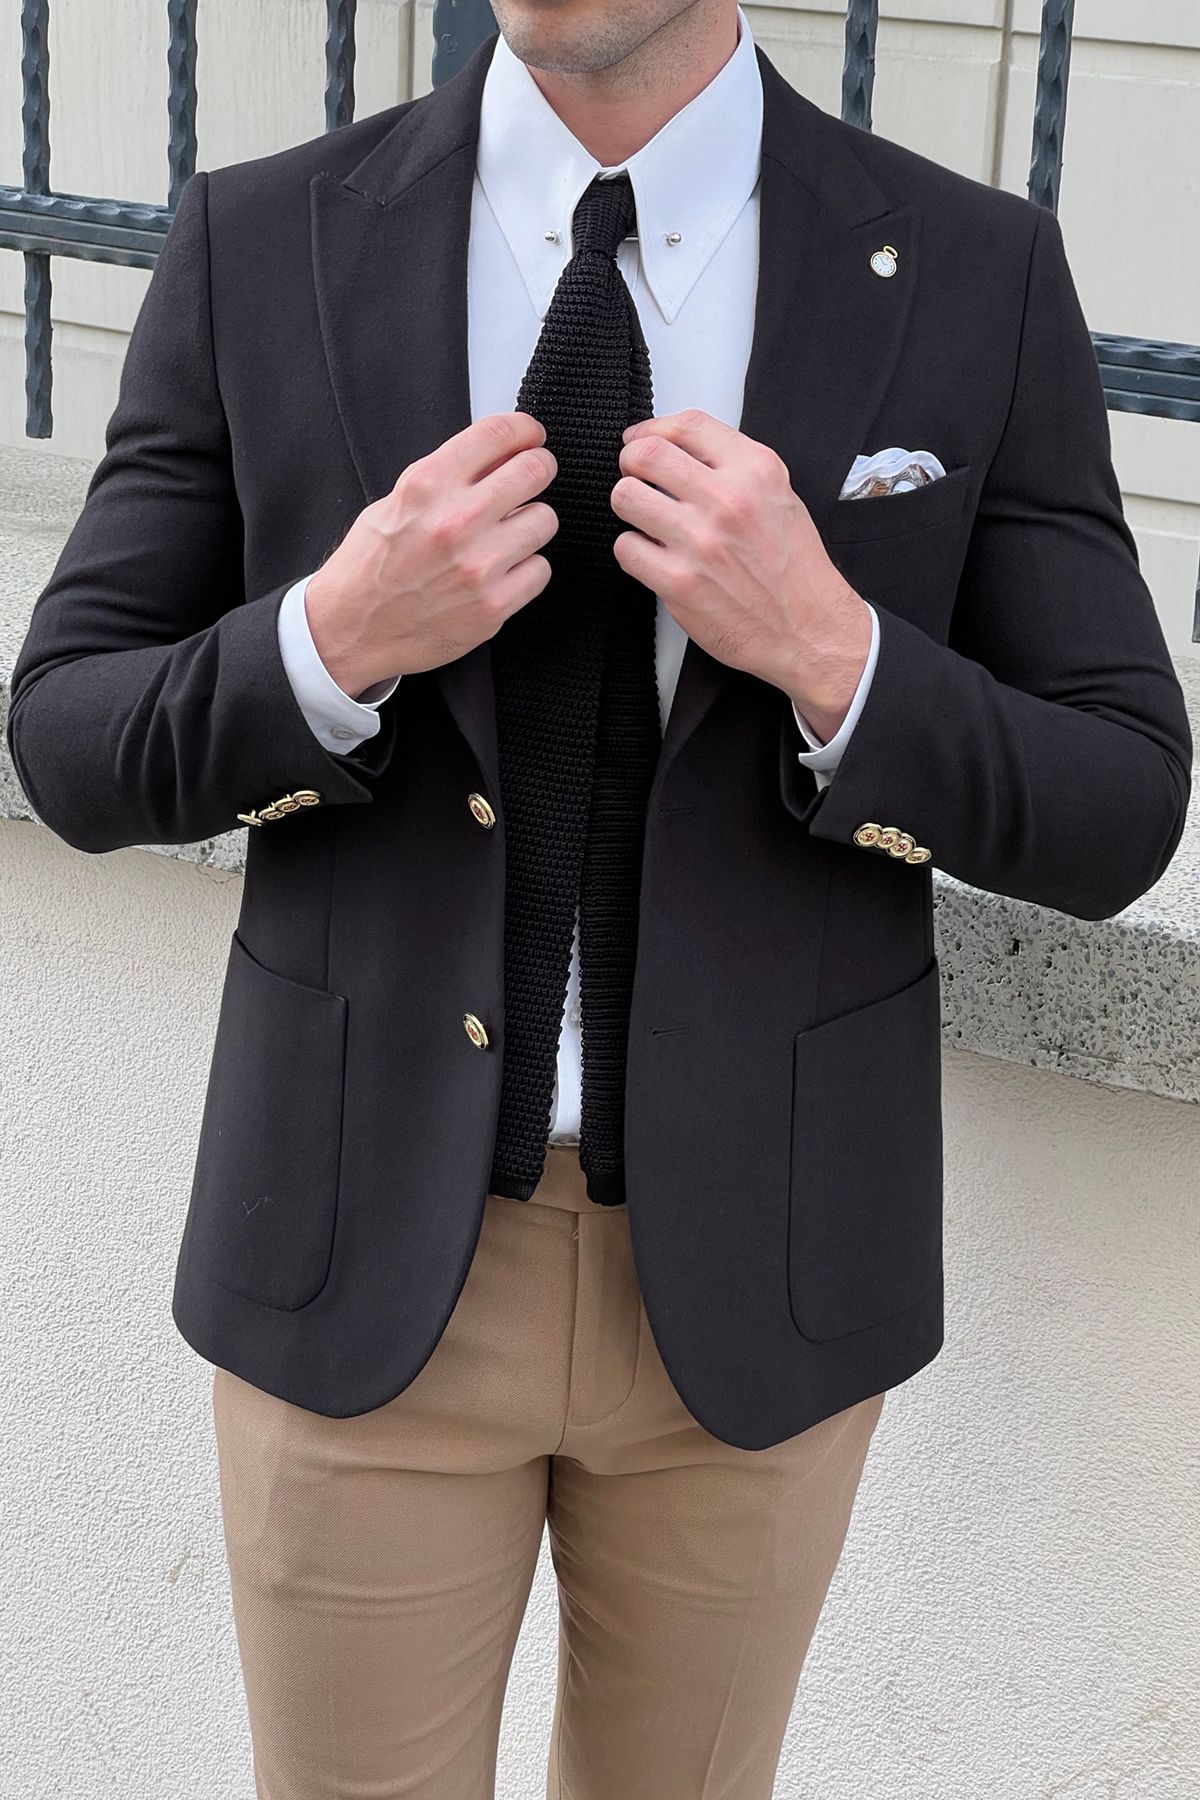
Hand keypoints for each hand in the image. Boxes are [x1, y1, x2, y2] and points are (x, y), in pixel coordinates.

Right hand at [305, 412, 558, 693]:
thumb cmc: (371, 566)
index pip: (498, 433)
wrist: (352, 629)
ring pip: (544, 520)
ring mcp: (478, 566)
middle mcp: (456, 521)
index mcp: (427, 485)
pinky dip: (526, 569)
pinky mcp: (493, 606)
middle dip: (539, 468)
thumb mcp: (397, 502)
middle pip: (535, 470)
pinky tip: (501, 572)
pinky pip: (540, 570)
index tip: (531, 437)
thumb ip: (448, 477)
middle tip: (534, 476)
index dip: (525, 430)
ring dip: (531, 524)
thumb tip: (500, 455)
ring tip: (507, 535)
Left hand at [611, 409, 872, 740]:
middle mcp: (728, 500)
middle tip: (635, 477)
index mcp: (756, 471)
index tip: (640, 439)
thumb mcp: (780, 497)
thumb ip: (735, 468)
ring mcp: (700, 542)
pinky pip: (626, 548)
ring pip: (626, 497)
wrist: (809, 631)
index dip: (651, 428)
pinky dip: (634, 551)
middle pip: (646, 454)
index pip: (686, 425)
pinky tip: (655, 557)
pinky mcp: (679, 582)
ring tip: (647, 520)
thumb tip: (679, 450)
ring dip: (629, 506)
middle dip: (631, 462)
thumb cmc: (794, 570)